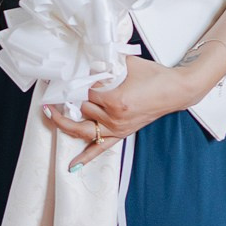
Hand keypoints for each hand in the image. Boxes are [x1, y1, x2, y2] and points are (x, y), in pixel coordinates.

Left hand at [46, 53, 203, 167]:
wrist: (175, 90)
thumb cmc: (154, 76)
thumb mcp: (127, 64)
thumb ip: (106, 62)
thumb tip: (88, 60)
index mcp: (115, 100)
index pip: (85, 93)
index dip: (77, 83)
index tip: (72, 76)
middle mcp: (115, 118)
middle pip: (82, 110)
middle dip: (69, 101)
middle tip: (55, 93)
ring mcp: (118, 129)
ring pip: (84, 130)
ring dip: (66, 122)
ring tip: (50, 114)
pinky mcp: (122, 134)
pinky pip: (100, 148)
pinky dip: (86, 157)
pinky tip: (72, 165)